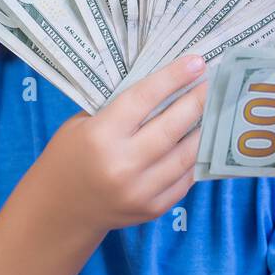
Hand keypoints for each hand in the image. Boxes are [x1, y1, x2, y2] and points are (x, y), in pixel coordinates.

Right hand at [28, 54, 208, 236]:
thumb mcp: (81, 124)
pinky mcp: (152, 209)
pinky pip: (184, 180)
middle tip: (213, 84)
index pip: (144, 99)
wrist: (60, 211)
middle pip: (171, 127)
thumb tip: (165, 86)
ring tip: (214, 111)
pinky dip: (195, 159)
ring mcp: (139, 190)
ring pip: (185, 155)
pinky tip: (201, 141)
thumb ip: (119, 109)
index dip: (173, 78)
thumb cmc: (69, 157)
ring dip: (204, 130)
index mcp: (100, 136)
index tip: (196, 62)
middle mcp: (122, 165)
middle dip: (197, 101)